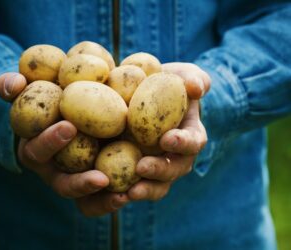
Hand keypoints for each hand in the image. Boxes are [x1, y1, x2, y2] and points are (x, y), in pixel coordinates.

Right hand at [0, 72, 129, 215]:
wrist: (77, 108)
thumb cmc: (52, 98)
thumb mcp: (32, 89)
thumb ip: (15, 85)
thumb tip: (14, 84)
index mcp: (37, 150)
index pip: (38, 150)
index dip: (50, 141)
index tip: (69, 126)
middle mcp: (56, 171)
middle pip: (64, 185)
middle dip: (80, 183)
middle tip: (101, 178)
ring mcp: (77, 180)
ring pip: (85, 201)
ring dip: (103, 201)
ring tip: (122, 196)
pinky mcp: (97, 182)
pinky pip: (104, 199)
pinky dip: (115, 199)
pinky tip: (133, 192)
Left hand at [127, 63, 209, 200]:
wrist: (141, 96)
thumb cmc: (164, 84)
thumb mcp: (180, 75)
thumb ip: (193, 78)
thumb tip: (196, 88)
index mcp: (188, 135)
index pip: (193, 142)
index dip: (184, 142)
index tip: (168, 138)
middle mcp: (175, 156)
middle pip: (174, 170)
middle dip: (160, 171)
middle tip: (142, 168)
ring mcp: (156, 166)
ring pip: (156, 186)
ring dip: (144, 190)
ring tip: (127, 193)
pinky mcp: (134, 172)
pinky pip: (132, 186)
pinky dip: (122, 192)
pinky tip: (108, 192)